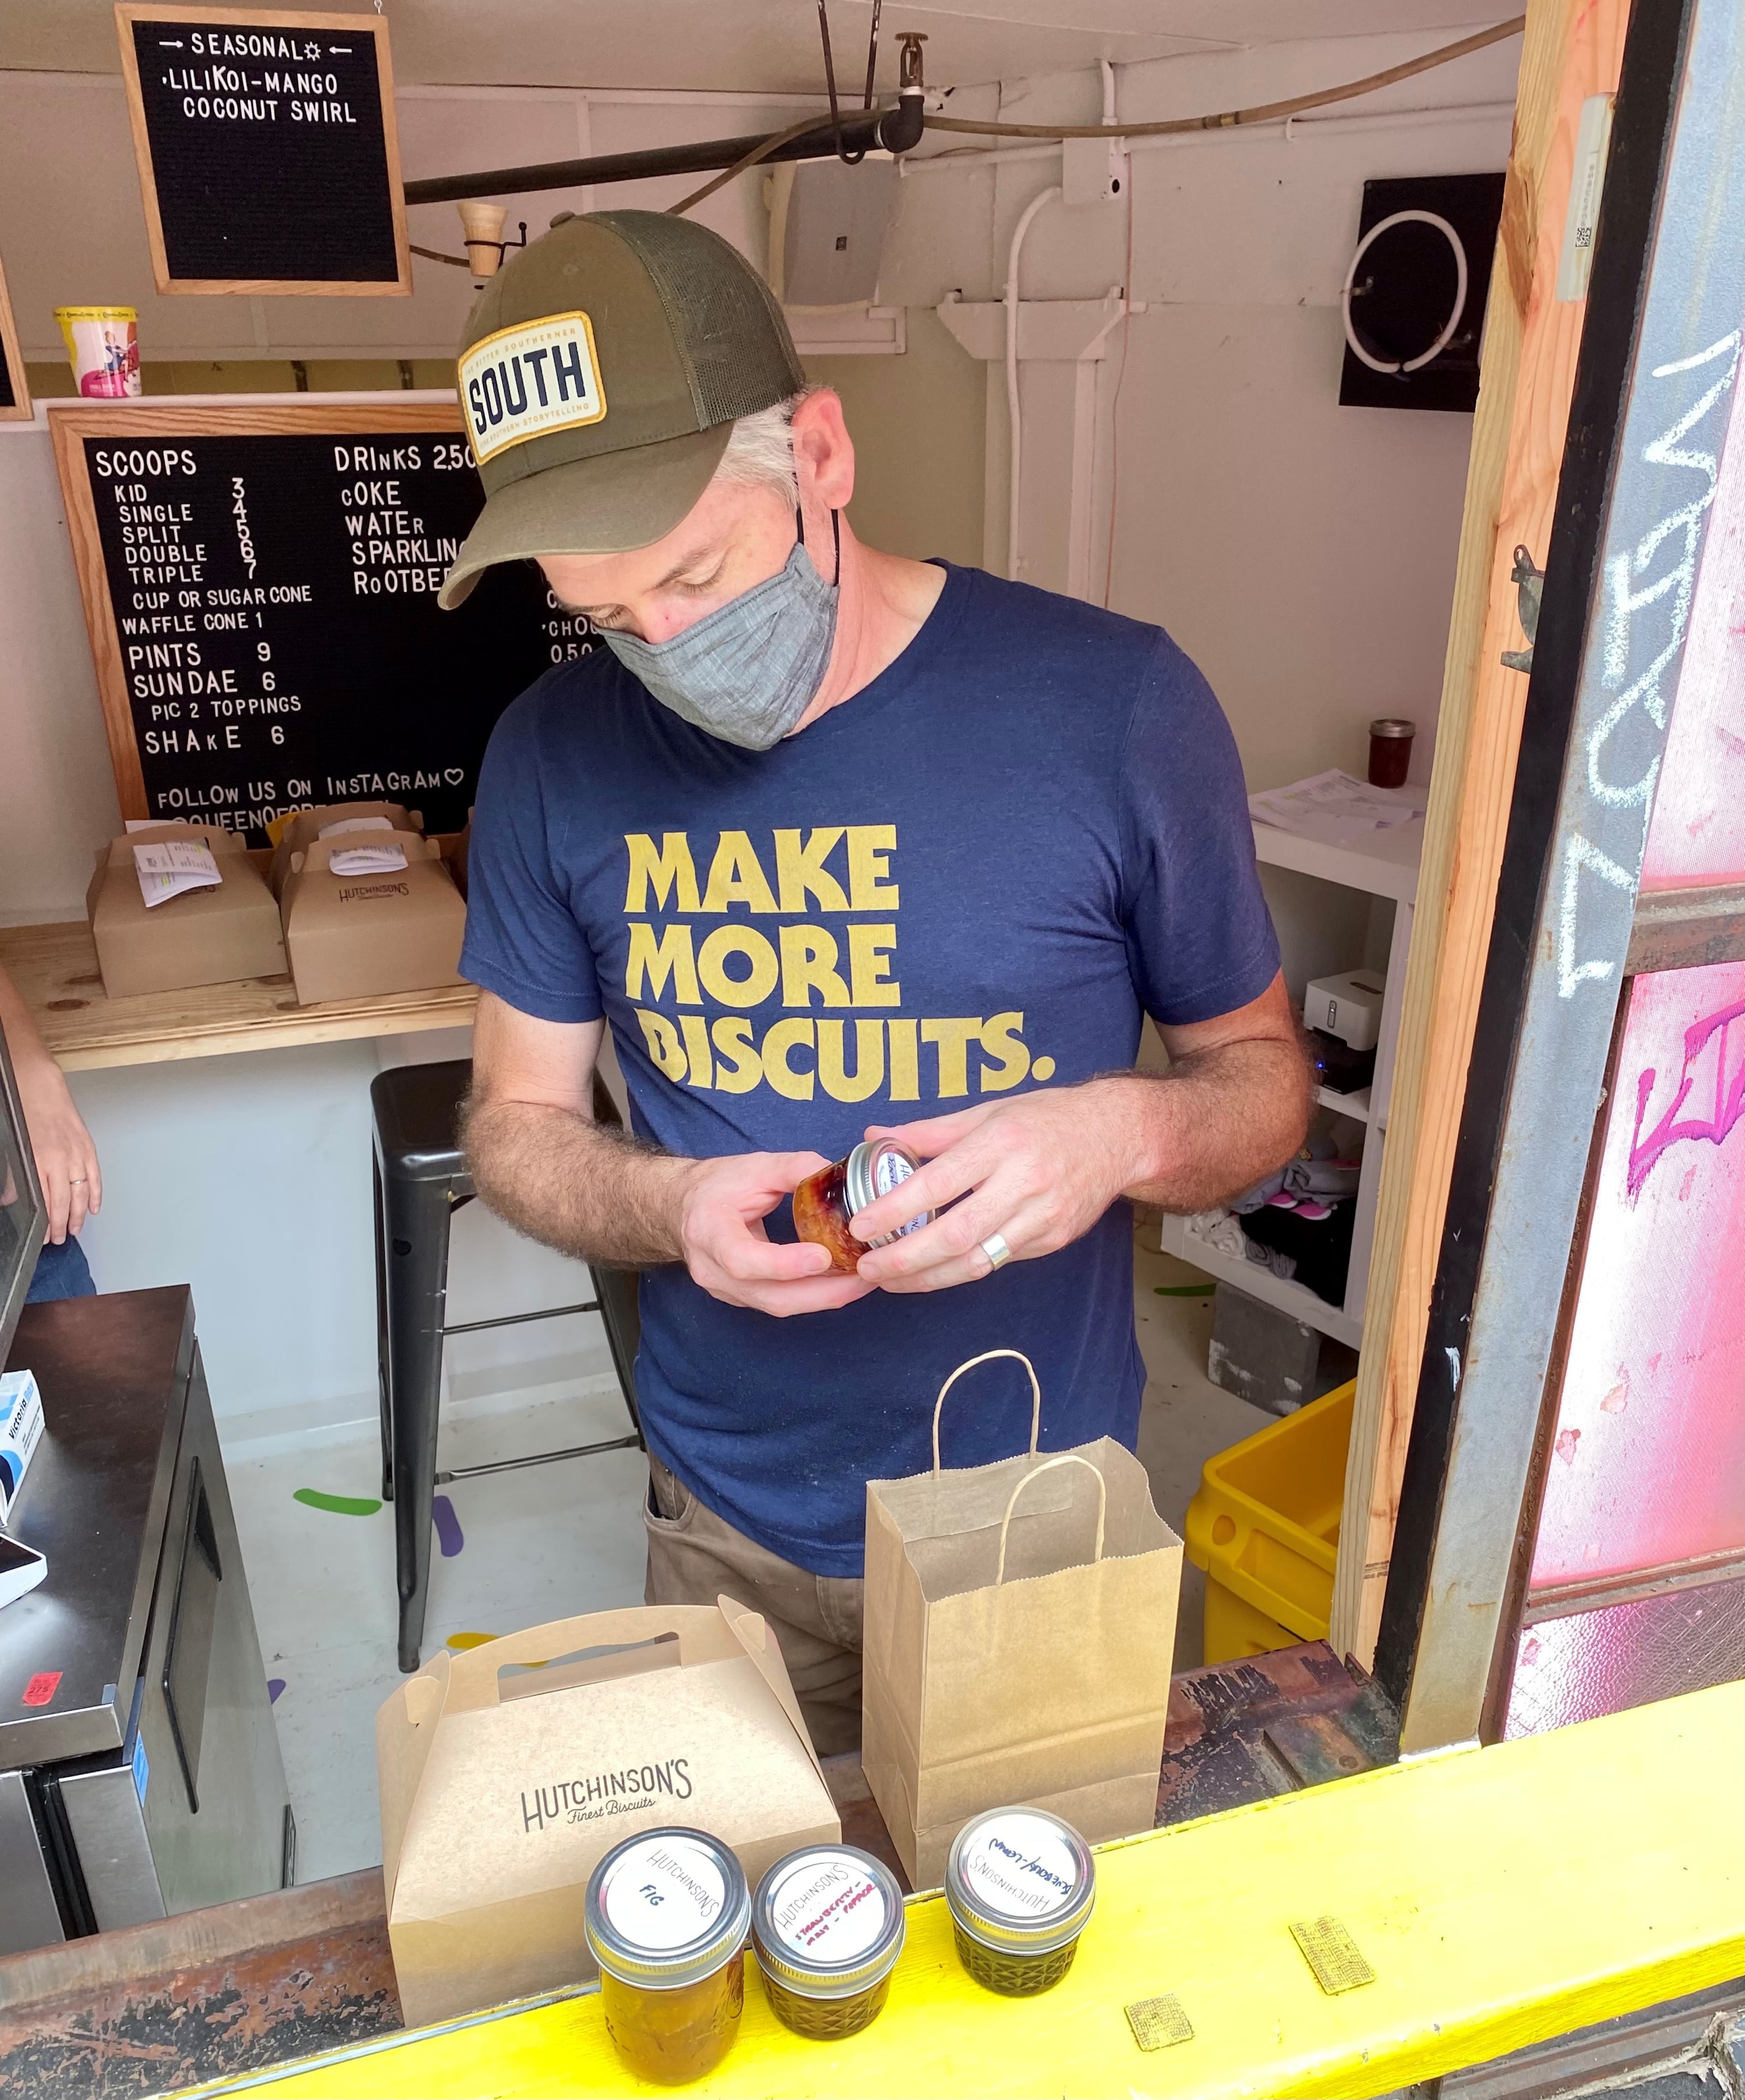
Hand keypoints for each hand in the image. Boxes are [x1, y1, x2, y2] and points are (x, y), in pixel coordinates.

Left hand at [14, 1061, 101, 1244]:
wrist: (39, 1085)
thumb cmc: (24, 1112)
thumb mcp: (14, 1148)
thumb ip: (15, 1177)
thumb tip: (13, 1200)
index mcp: (40, 1161)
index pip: (47, 1202)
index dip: (48, 1224)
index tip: (46, 1237)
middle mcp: (61, 1160)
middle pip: (66, 1202)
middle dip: (64, 1225)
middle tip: (61, 1239)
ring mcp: (77, 1154)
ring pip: (82, 1193)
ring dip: (80, 1214)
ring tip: (77, 1229)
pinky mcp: (88, 1147)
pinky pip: (95, 1176)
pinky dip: (96, 1193)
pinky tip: (94, 1207)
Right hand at [677, 1149, 872, 1317]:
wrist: (684, 1207)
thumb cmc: (718, 1185)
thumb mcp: (754, 1166)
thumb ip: (795, 1168)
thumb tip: (837, 1175)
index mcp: (709, 1231)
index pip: (743, 1260)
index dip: (784, 1264)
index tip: (823, 1256)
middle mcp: (713, 1270)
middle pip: (770, 1296)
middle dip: (822, 1292)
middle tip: (864, 1277)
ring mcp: (726, 1290)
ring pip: (779, 1305)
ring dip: (825, 1297)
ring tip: (864, 1280)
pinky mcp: (742, 1297)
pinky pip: (781, 1303)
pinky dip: (814, 1296)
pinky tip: (842, 1282)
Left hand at [848, 1081, 1142, 1293]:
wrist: (1117, 1135)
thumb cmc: (1046, 1117)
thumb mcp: (988, 1111)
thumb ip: (930, 1131)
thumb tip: (873, 1135)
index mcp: (1001, 1142)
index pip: (938, 1183)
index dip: (894, 1209)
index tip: (861, 1225)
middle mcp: (1024, 1182)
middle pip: (955, 1234)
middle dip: (905, 1258)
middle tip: (868, 1268)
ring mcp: (1042, 1216)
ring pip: (977, 1260)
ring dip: (927, 1278)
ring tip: (890, 1281)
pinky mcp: (1054, 1239)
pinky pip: (999, 1261)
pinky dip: (961, 1270)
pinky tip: (932, 1272)